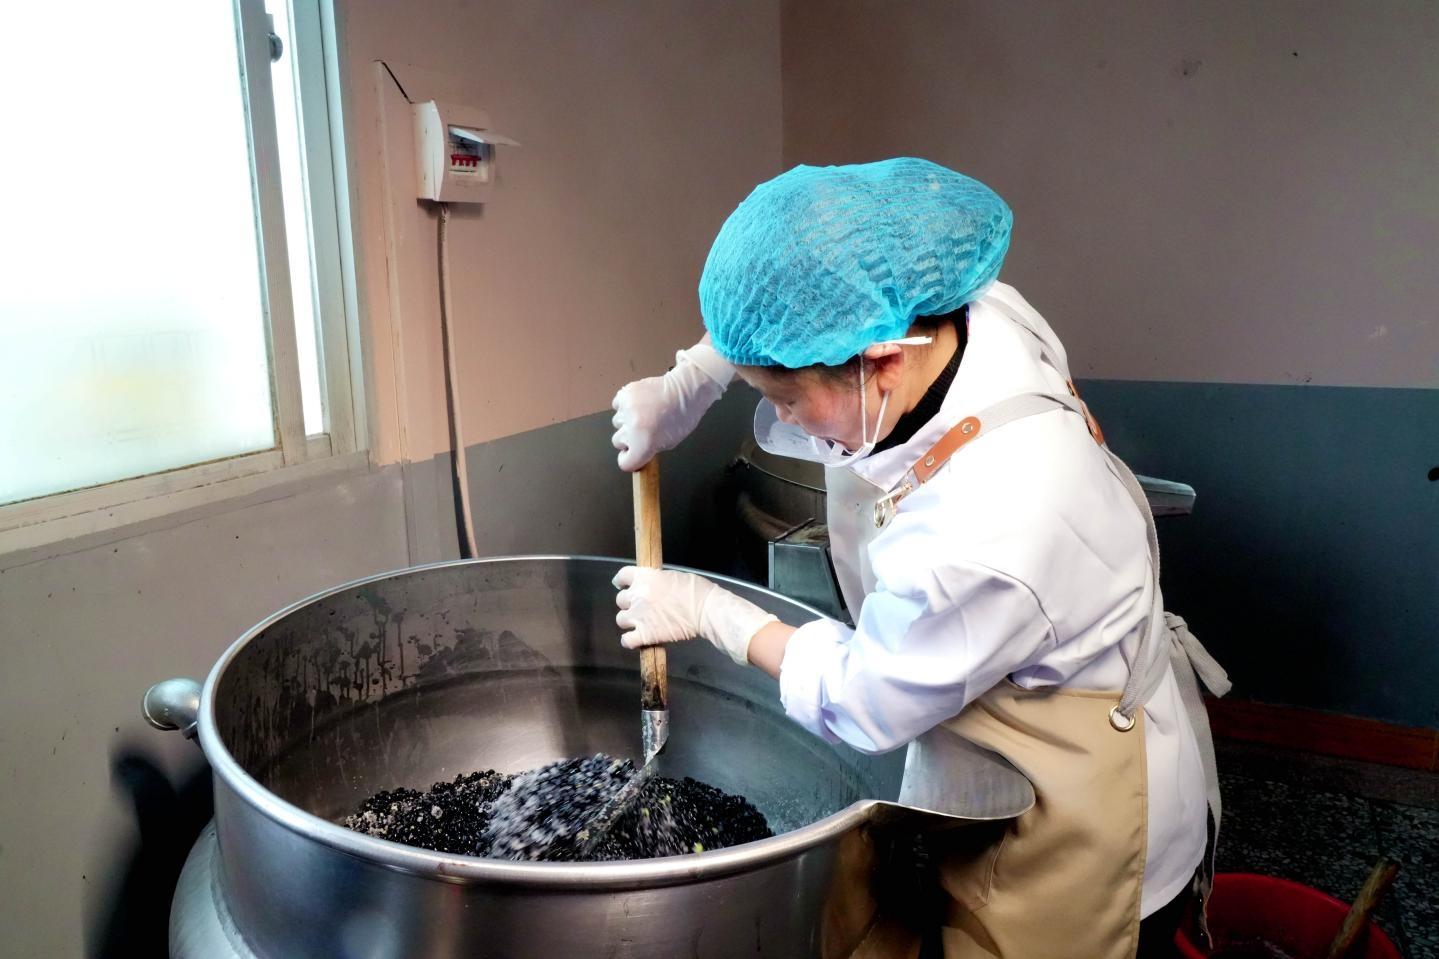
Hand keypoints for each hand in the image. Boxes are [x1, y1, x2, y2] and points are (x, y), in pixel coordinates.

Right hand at [611, 339, 732, 471]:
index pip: (625, 463)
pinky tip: (639, 405)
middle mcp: (631, 428)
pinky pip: (617, 406)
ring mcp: (626, 410)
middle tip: (643, 430)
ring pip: (616, 423)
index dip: (630, 459)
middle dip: (629, 439)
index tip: (633, 455)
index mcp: (643, 444)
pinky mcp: (624, 395)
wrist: (685, 391)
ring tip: (644, 414)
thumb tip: (635, 451)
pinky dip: (625, 407)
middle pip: (618, 442)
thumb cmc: (682, 417)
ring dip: (627, 421)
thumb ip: (647, 450)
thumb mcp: (669, 443)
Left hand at [613, 566, 776, 664]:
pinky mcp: (645, 635)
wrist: (706, 610)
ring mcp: (639, 616)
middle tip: (639, 606)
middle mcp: (637, 595)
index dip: (621, 582)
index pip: (622, 576)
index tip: (622, 585)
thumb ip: (657, 581)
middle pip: (620, 599)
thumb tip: (653, 588)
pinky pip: (626, 640)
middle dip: (629, 603)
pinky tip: (636, 639)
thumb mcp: (673, 576)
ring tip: (639, 622)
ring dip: (629, 620)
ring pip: (620, 619)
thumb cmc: (696, 590)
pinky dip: (629, 641)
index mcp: (645, 577)